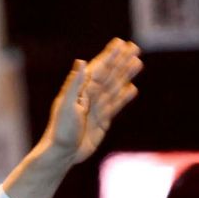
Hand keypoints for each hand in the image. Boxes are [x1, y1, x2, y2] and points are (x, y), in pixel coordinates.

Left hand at [39, 39, 141, 163]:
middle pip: (109, 74)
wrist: (63, 154)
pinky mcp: (102, 121)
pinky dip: (124, 96)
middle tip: (135, 47)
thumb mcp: (66, 105)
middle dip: (121, 60)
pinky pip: (115, 105)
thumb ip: (75, 83)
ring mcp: (96, 108)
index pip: (98, 68)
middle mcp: (89, 96)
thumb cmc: (61, 130)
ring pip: (115, 87)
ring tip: (138, 62)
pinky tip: (133, 87)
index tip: (121, 43)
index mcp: (80, 90)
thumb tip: (81, 61)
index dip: (110, 55)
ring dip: (126, 74)